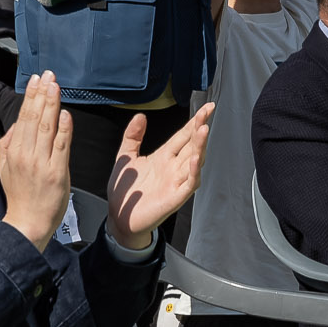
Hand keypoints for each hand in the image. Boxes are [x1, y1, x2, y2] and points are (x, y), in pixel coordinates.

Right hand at [0, 72, 73, 248]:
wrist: (27, 222)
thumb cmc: (20, 194)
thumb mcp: (5, 166)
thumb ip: (9, 143)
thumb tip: (18, 123)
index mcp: (13, 151)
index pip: (23, 117)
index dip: (31, 96)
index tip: (36, 79)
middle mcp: (25, 154)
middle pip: (34, 118)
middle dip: (41, 94)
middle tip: (48, 75)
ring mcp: (41, 163)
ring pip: (47, 128)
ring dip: (52, 105)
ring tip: (56, 86)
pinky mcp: (57, 172)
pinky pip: (61, 147)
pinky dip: (63, 129)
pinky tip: (65, 114)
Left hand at [105, 106, 213, 245]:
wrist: (119, 218)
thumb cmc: (125, 192)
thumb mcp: (125, 158)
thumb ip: (132, 136)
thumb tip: (140, 115)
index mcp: (164, 157)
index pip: (184, 135)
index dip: (195, 121)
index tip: (207, 108)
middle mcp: (174, 167)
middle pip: (192, 144)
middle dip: (200, 128)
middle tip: (207, 112)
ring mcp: (177, 181)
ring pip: (195, 161)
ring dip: (200, 146)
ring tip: (203, 130)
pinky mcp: (175, 197)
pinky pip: (189, 182)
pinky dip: (194, 171)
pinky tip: (196, 159)